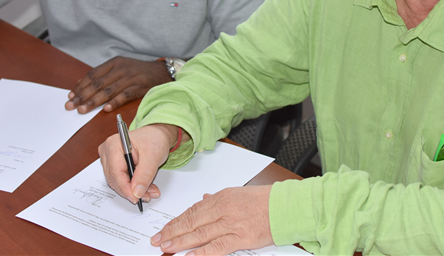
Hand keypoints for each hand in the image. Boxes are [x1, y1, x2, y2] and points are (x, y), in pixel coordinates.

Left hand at [65, 57, 170, 112]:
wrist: (160, 71)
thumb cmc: (137, 71)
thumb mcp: (120, 66)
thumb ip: (103, 74)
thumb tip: (82, 85)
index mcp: (114, 62)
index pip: (93, 75)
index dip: (80, 86)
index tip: (70, 96)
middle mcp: (121, 69)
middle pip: (98, 84)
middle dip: (82, 96)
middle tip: (71, 106)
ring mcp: (130, 78)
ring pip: (108, 91)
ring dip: (94, 102)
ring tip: (83, 110)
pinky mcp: (139, 87)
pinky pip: (124, 96)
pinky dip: (114, 102)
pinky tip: (105, 109)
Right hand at [98, 124, 178, 204]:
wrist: (156, 135)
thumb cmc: (154, 139)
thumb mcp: (153, 157)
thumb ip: (144, 175)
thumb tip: (136, 192)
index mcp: (113, 145)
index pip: (115, 173)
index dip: (125, 188)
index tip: (136, 198)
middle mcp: (108, 152)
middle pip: (115, 179)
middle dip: (131, 190)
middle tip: (147, 196)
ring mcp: (109, 159)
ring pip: (118, 182)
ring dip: (134, 190)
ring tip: (149, 191)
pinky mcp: (114, 165)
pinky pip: (121, 180)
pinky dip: (133, 186)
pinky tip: (145, 187)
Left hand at [150, 185, 273, 255]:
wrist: (285, 206)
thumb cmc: (264, 200)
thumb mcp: (237, 193)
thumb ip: (217, 199)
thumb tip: (202, 201)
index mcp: (221, 197)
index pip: (192, 211)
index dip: (176, 221)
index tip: (164, 229)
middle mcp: (223, 209)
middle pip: (192, 222)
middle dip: (172, 232)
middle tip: (158, 240)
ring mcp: (231, 224)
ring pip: (200, 234)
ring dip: (181, 242)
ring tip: (166, 248)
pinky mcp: (241, 238)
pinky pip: (217, 247)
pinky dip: (201, 252)